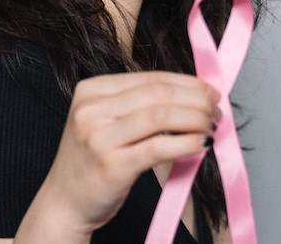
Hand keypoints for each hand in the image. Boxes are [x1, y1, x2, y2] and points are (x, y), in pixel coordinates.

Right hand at [21, 71, 219, 239]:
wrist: (64, 202)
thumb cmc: (91, 162)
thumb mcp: (104, 122)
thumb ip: (137, 106)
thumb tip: (191, 96)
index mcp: (90, 90)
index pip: (149, 78)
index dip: (187, 82)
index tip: (210, 91)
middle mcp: (91, 109)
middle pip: (158, 94)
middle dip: (196, 100)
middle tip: (216, 110)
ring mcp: (99, 137)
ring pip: (161, 116)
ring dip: (196, 119)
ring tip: (211, 127)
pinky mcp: (112, 165)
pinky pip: (159, 147)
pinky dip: (187, 143)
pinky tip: (201, 144)